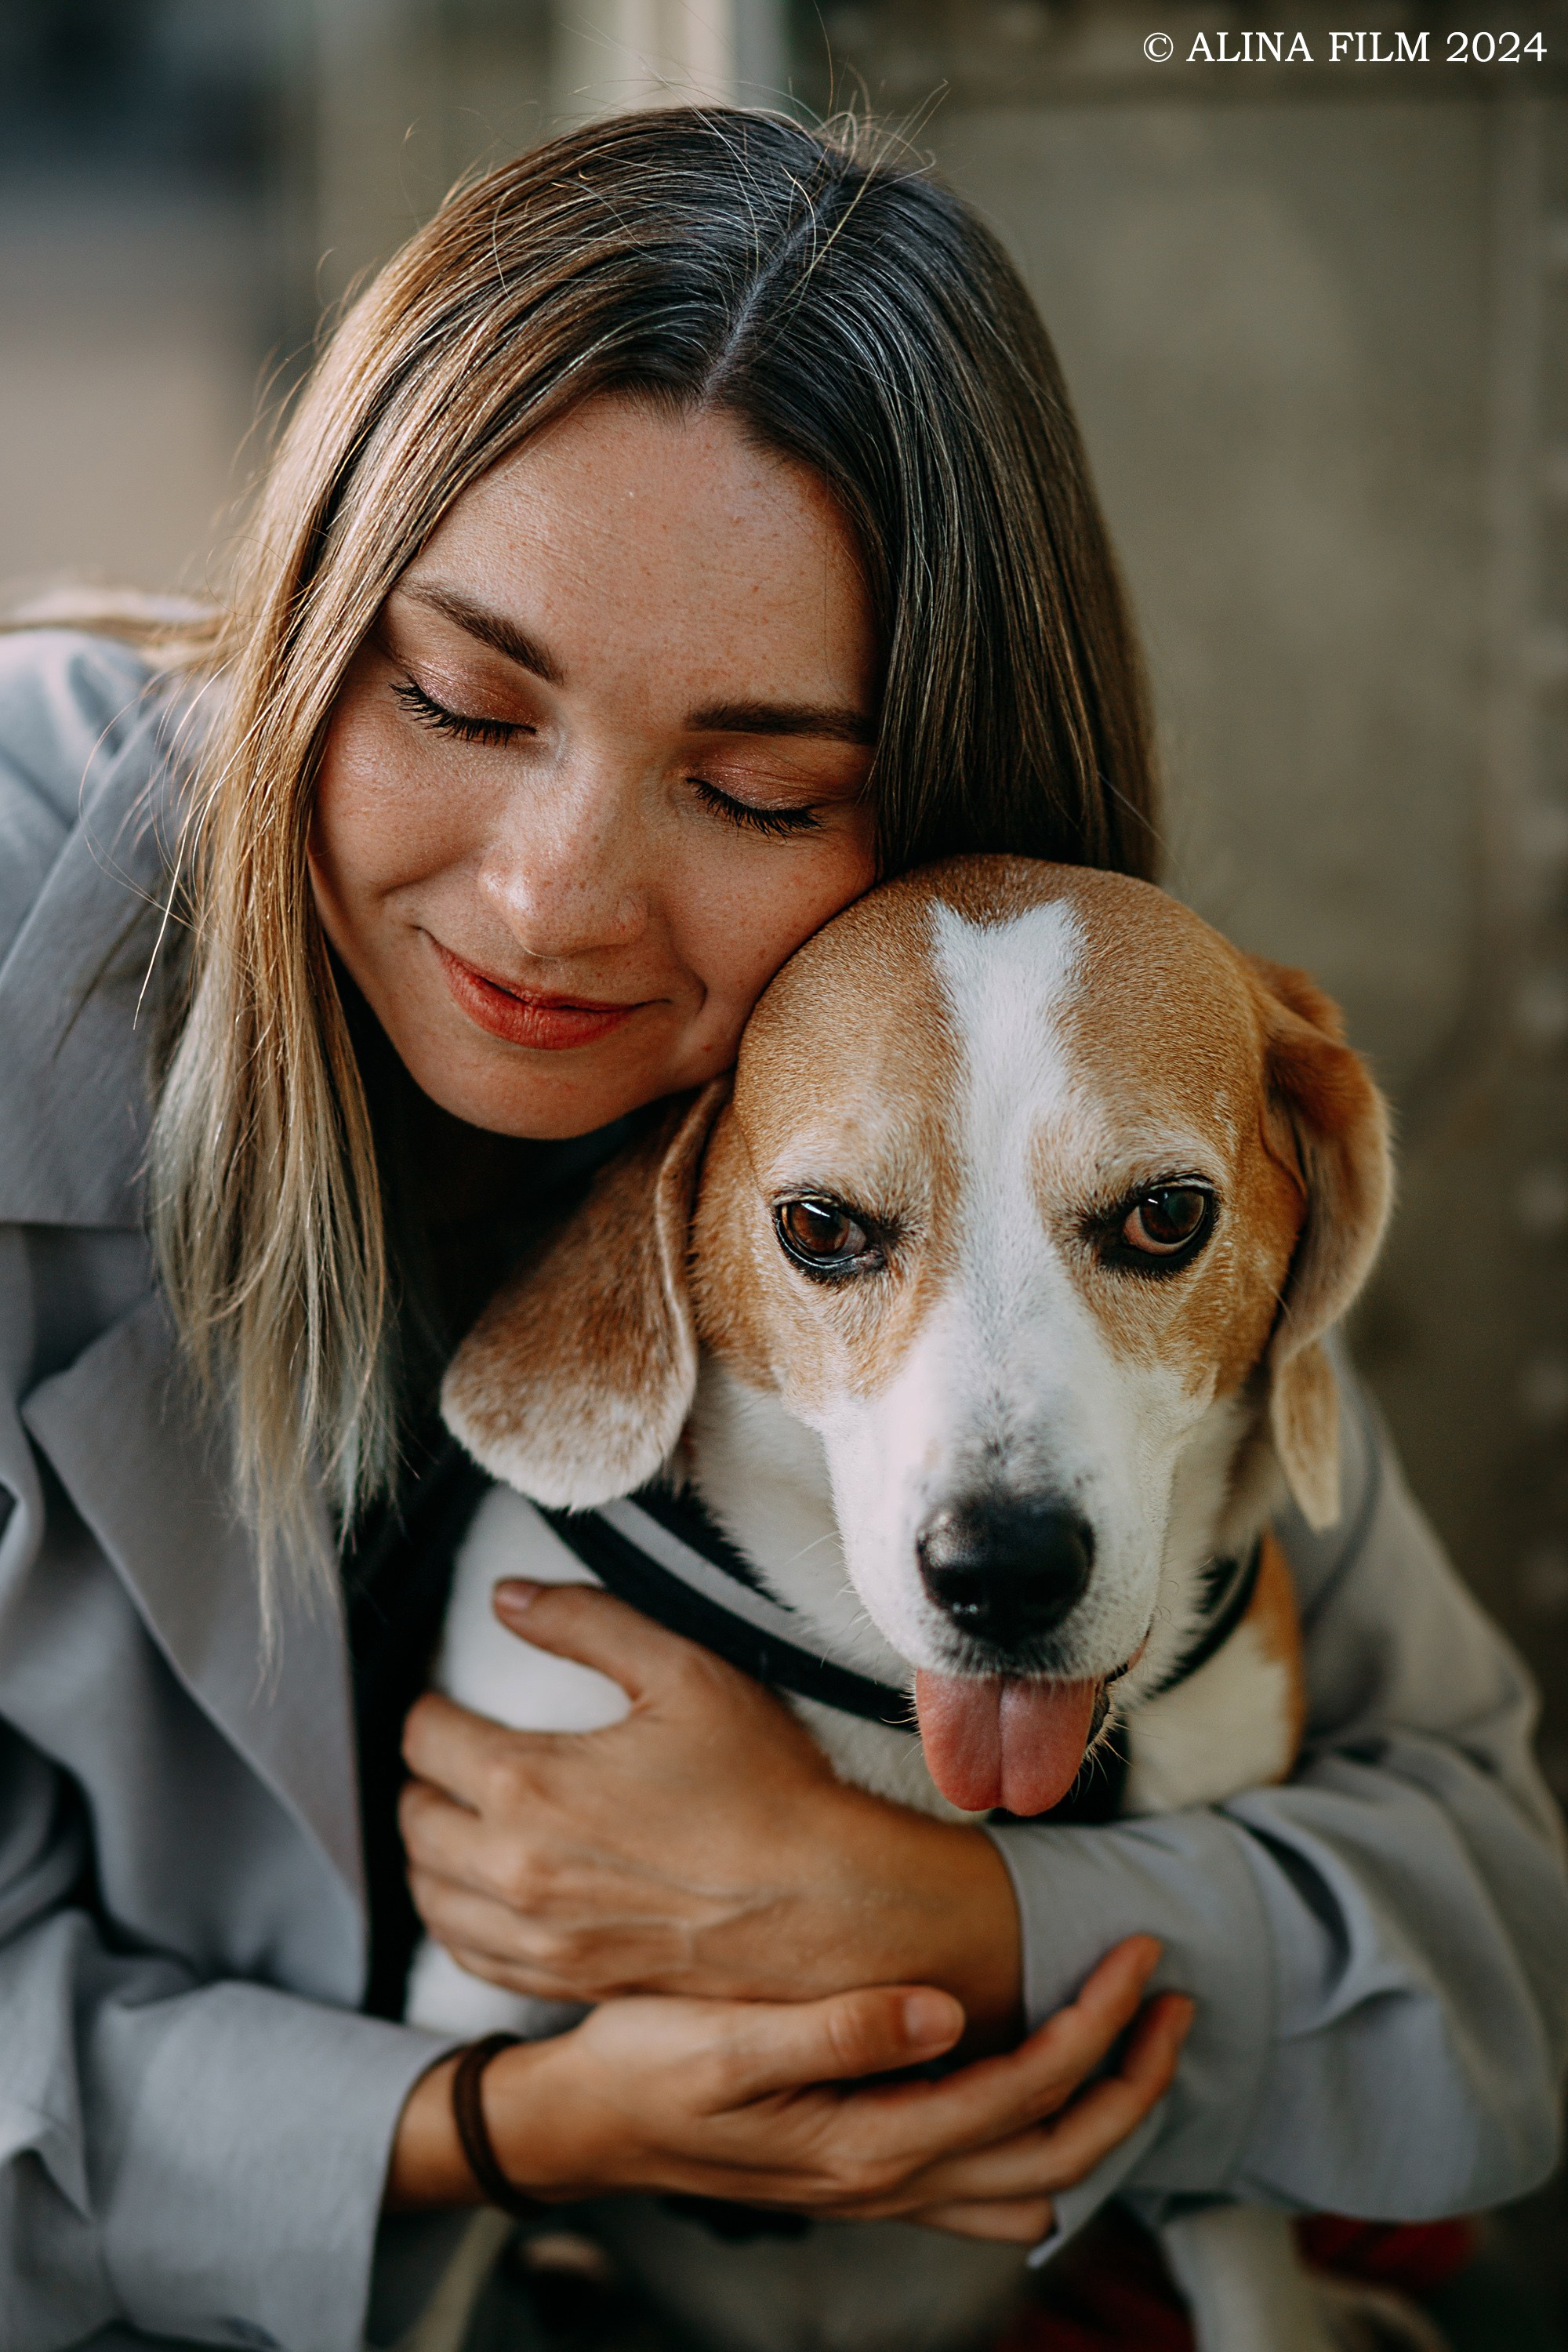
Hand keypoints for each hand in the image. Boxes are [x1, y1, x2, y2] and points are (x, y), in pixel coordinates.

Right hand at [387, 1934, 1192, 2243]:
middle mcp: (892, 2180)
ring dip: (1099, 2109)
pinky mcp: (868, 2170)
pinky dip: (1041, 2136)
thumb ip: (837, 2030)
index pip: (1028, 2090)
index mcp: (870, 2143)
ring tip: (1133, 2031)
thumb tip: (946, 2013)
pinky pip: (986, 2181)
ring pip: (1036, 2177)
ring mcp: (883, 2187)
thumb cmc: (646, 2065)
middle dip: (1133, 2075)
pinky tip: (1043, 2076)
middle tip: (1171, 1992)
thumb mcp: (724, 2038)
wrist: (584, 2125)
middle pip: (1061, 2150)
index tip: (1137, 1952)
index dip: (1097, 2025)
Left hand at [401, 1581, 1021, 2040]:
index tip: (449, 1702)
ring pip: (430, 1894)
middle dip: (423, 1779)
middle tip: (449, 1756)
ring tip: (454, 1820)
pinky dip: (456, 1920)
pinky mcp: (565, 1980)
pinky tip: (478, 1896)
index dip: (432, 1710)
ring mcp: (536, 1936)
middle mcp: (514, 1868)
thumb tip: (508, 1597)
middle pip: (413, 1819)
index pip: (426, 1739)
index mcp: (527, 1784)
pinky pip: (469, 1955)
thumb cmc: (763, 1787)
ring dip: (428, 1851)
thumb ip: (585, 1623)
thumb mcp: (683, 1673)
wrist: (824, 1904)